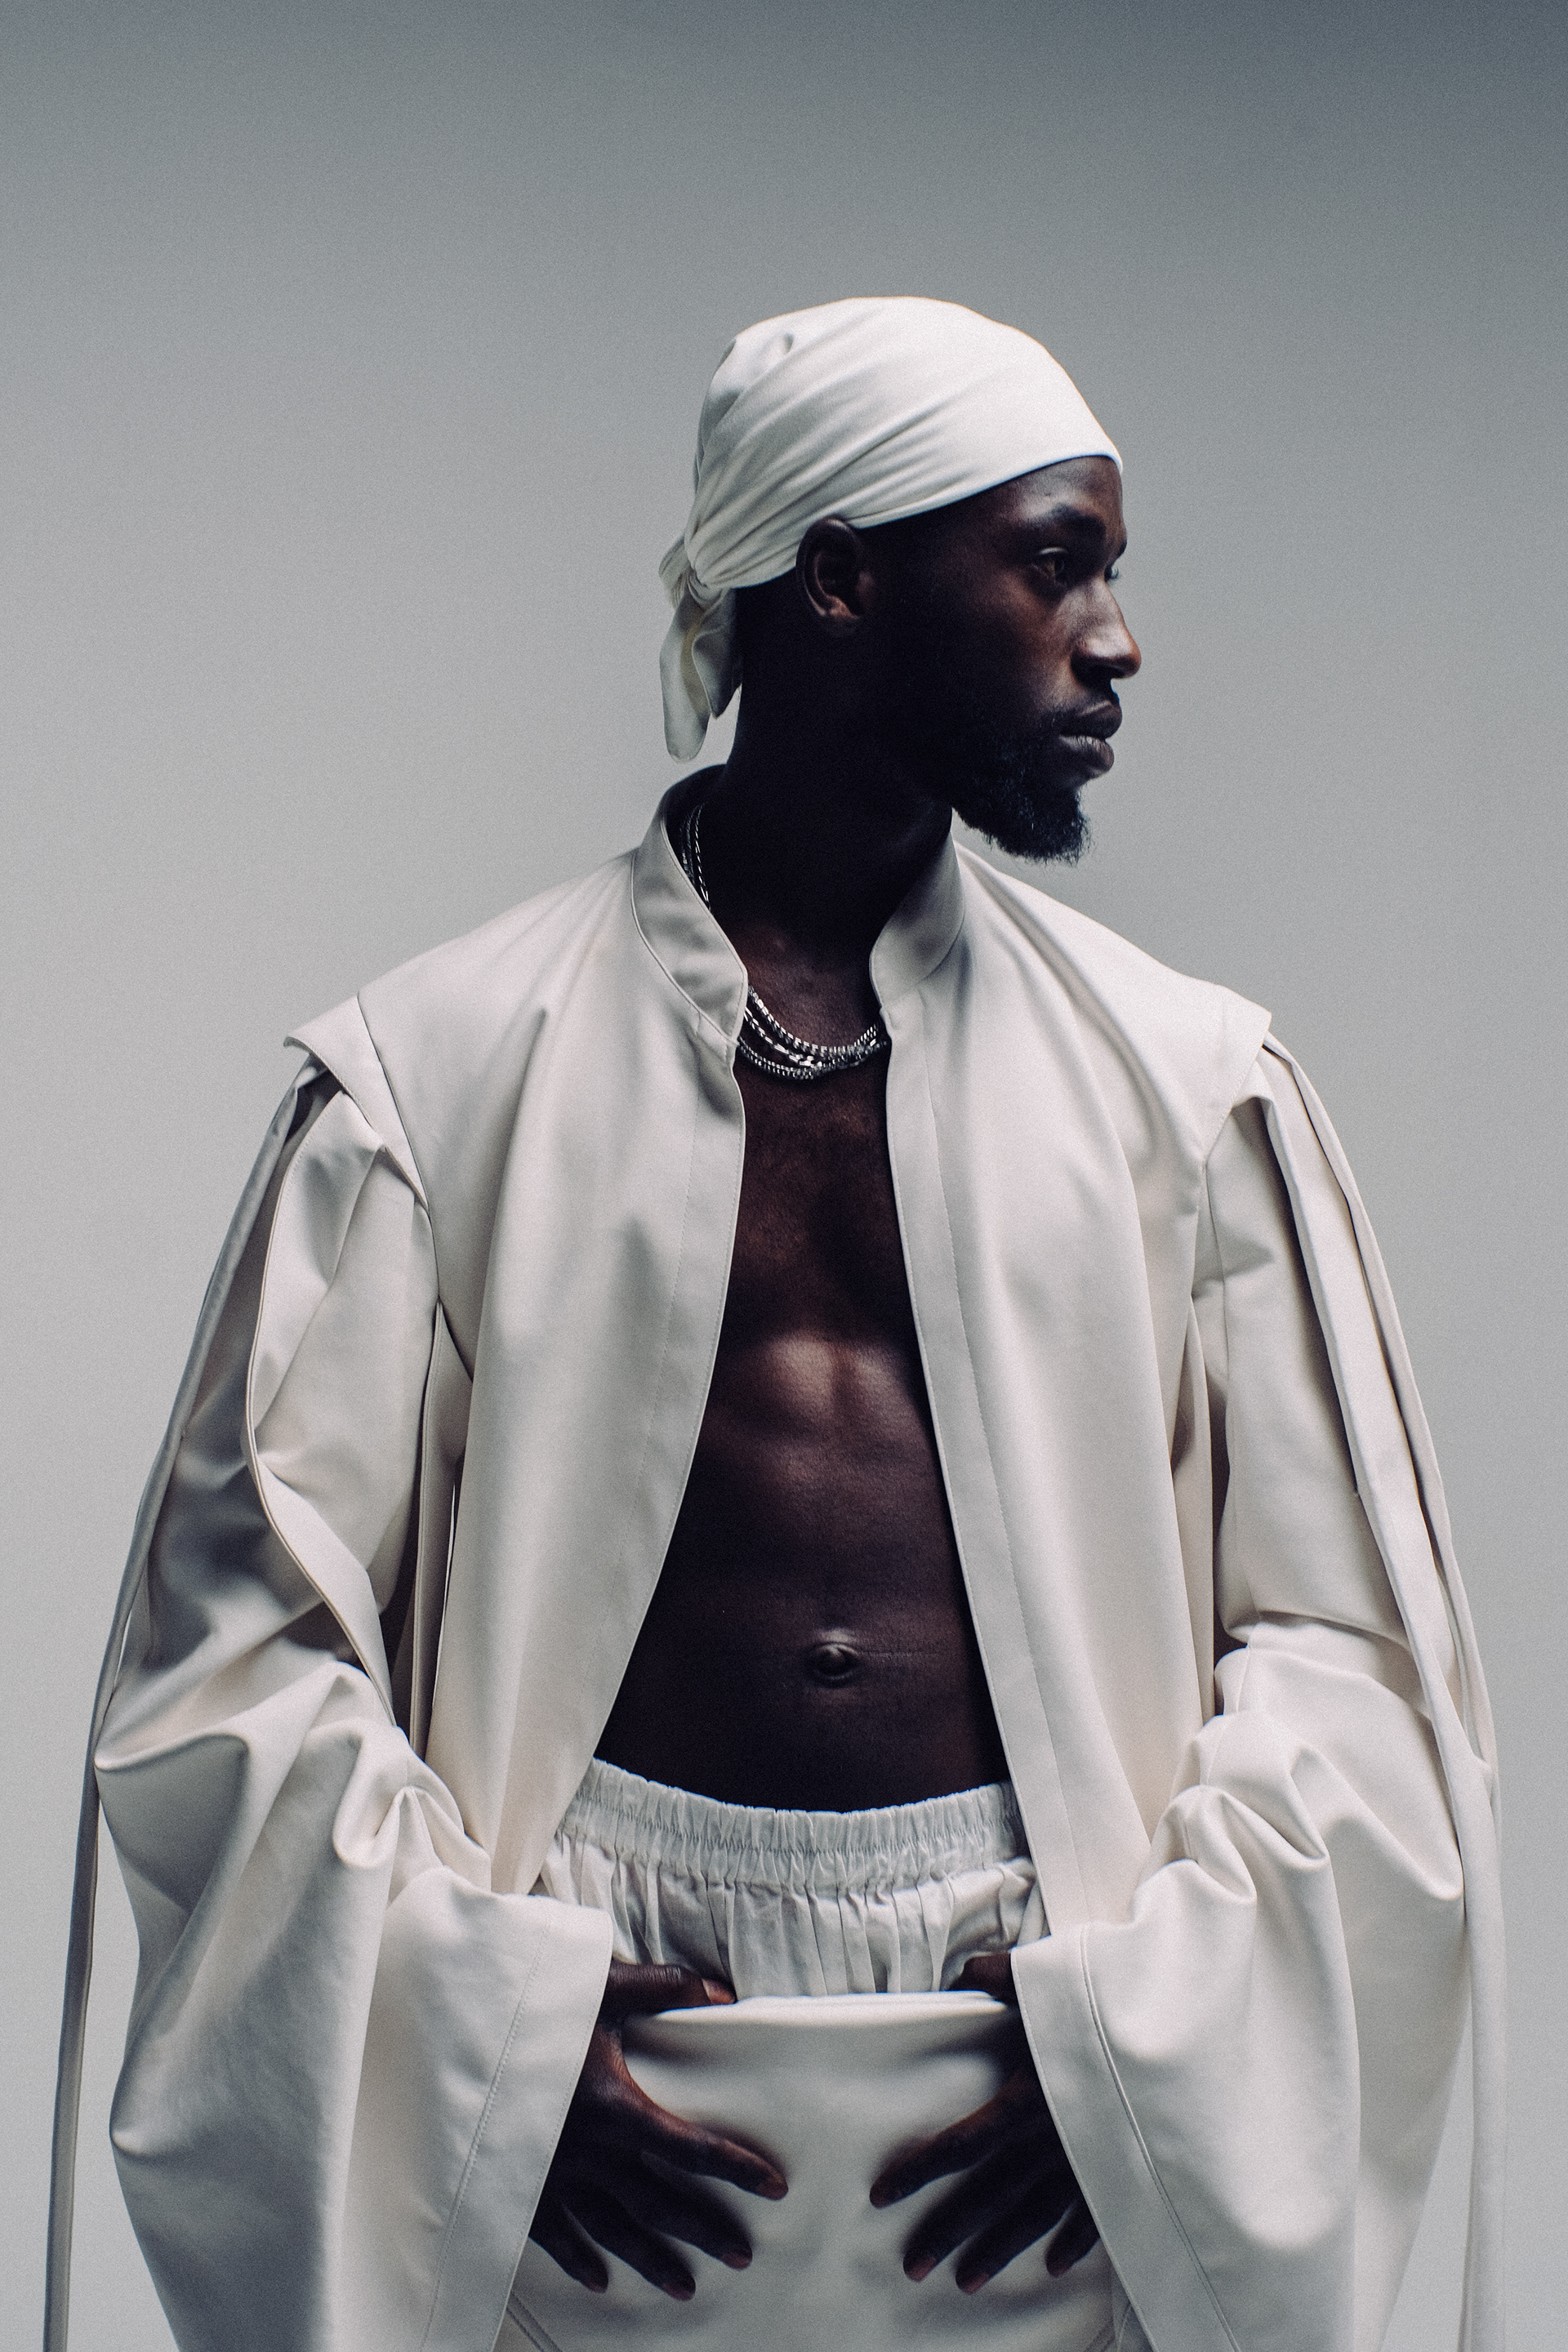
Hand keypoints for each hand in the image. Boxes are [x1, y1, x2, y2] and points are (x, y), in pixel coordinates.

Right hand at [530, 1961, 787, 2300]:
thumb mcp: (601, 1984)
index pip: (691, 2146)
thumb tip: (725, 1992)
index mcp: (614, 2104)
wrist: (455, 2029)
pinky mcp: (516, 2185)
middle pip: (660, 2201)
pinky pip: (552, 2235)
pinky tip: (600, 2279)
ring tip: (686, 2286)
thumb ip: (664, 1986)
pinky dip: (578, 2259)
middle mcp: (588, 2150)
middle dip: (704, 2229)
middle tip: (742, 2255)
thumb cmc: (531, 2000)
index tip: (774, 2187)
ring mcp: (550, 2175)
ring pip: (612, 2228)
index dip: (737, 2168)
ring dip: (652, 2259)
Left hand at [868, 1952, 1099, 2292]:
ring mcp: (1090, 2164)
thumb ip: (1002, 1975)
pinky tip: (1054, 2266)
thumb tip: (965, 1972)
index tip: (881, 2196)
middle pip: (990, 2194)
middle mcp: (1052, 2141)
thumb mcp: (1051, 1978)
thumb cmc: (1112, 2003)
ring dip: (999, 2250)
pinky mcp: (1126, 2171)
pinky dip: (1074, 2243)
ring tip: (965, 2280)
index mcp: (1027, 2099)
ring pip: (1035, 2217)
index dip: (919, 2171)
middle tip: (912, 2266)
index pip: (961, 2144)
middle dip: (949, 2231)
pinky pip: (1095, 2216)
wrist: (1183, 2034)